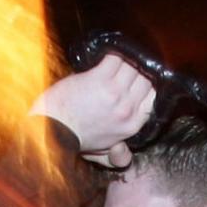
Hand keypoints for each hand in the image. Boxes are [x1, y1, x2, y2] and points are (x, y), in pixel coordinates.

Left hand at [30, 55, 155, 168]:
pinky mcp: (98, 80)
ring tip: (119, 56)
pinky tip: (107, 51)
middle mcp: (127, 109)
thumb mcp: (102, 155)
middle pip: (145, 78)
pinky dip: (112, 52)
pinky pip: (114, 58)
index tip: (141, 76)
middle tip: (129, 62)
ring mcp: (114, 93)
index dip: (149, 83)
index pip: (153, 96)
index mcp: (132, 125)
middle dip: (138, 68)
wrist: (53, 131)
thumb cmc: (75, 140)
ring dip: (125, 58)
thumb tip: (126, 153)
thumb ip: (119, 156)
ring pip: (131, 65)